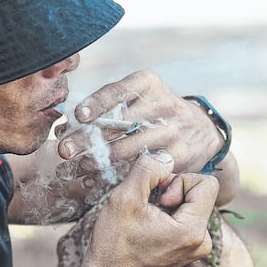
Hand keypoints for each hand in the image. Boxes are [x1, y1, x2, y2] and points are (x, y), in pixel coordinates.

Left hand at [56, 70, 225, 188]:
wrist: (202, 130)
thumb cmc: (155, 112)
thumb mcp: (138, 98)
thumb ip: (104, 108)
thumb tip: (64, 126)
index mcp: (148, 84)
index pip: (118, 91)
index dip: (97, 104)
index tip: (78, 116)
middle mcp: (163, 104)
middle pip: (120, 123)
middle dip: (88, 138)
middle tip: (63, 150)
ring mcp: (173, 131)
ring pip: (128, 149)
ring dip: (98, 162)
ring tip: (76, 168)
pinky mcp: (179, 156)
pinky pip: (141, 169)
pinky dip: (114, 177)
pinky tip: (94, 181)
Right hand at [82, 152, 217, 266]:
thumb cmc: (114, 242)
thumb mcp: (125, 197)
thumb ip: (148, 169)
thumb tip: (166, 158)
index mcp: (193, 230)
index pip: (207, 183)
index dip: (179, 181)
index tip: (158, 199)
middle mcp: (203, 241)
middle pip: (200, 192)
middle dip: (173, 191)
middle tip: (149, 209)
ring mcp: (197, 247)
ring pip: (192, 203)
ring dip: (169, 203)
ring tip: (147, 219)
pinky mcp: (189, 248)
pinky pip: (186, 216)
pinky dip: (168, 214)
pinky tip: (149, 226)